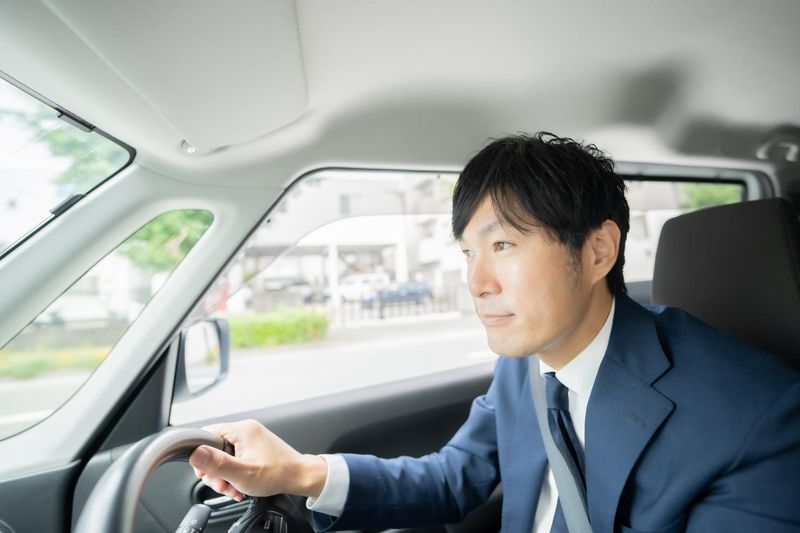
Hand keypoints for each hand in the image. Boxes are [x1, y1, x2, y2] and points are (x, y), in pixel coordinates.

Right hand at [188, 419, 326, 501]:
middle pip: (214, 449)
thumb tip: (195, 454)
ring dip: (226, 476)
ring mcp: (251, 438)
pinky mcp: (254, 447)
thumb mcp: (242, 473)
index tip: (206, 473)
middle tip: (223, 485)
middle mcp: (246, 430)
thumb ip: (217, 464)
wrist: (300, 476)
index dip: (202, 456)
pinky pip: (236, 458)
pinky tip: (240, 485)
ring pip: (225, 456)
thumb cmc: (277, 473)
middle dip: (216, 471)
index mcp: (242, 430)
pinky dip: (235, 473)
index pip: (206, 435)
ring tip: (234, 488)